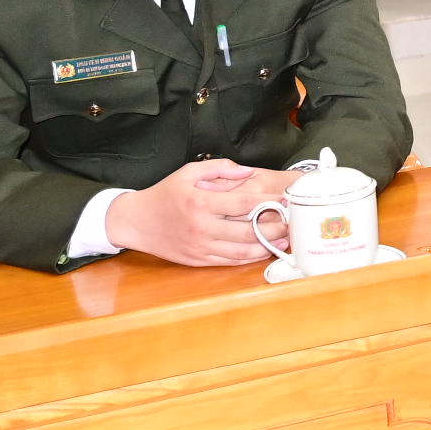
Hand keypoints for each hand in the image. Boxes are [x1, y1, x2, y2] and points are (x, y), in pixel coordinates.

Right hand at [103, 160, 295, 267]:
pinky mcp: (198, 260)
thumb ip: (220, 168)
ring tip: (287, 238)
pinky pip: (230, 261)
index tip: (287, 198)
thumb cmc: (164, 194)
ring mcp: (200, 246)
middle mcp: (202, 226)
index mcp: (200, 202)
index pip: (244, 203)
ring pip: (243, 250)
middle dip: (277, 226)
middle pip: (249, 230)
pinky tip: (265, 250)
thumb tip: (248, 172)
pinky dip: (251, 257)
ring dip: (269, 246)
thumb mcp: (187, 172)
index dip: (270, 201)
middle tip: (295, 221)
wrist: (135, 221)